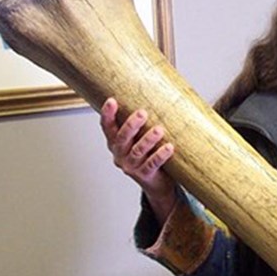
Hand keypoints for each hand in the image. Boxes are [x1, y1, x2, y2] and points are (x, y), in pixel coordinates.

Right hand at [100, 97, 175, 222]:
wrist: (156, 184)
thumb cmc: (148, 155)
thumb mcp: (140, 138)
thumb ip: (141, 123)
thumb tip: (156, 91)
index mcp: (116, 143)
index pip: (107, 127)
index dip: (107, 115)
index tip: (112, 101)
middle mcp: (120, 154)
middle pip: (122, 138)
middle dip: (132, 125)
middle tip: (143, 113)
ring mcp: (131, 166)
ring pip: (138, 151)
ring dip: (148, 139)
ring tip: (159, 130)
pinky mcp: (145, 175)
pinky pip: (152, 164)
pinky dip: (160, 155)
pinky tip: (169, 147)